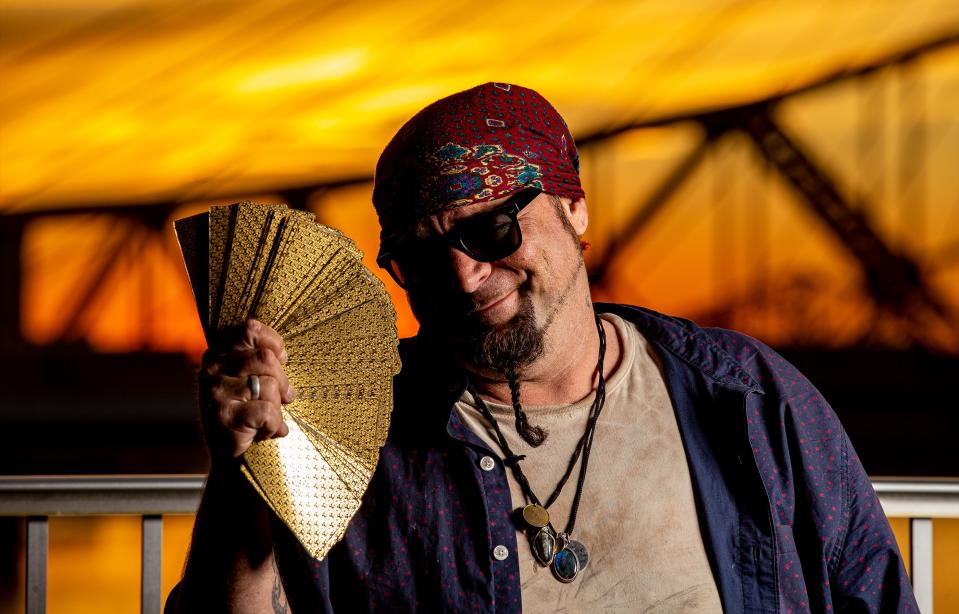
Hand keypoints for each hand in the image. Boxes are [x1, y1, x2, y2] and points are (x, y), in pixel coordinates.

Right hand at [199, 319, 294, 462]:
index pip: (249, 330)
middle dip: (282, 381)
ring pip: (268, 385)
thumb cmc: (247, 413)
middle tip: (285, 398)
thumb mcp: (250, 381)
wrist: (233, 458)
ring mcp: (215, 393)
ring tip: (268, 418)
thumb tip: (282, 355)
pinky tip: (265, 432)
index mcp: (217, 355)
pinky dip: (274, 424)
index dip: (273, 342)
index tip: (282, 359)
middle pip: (266, 358)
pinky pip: (266, 410)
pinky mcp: (222, 417)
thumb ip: (259, 362)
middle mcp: (211, 370)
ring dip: (277, 406)